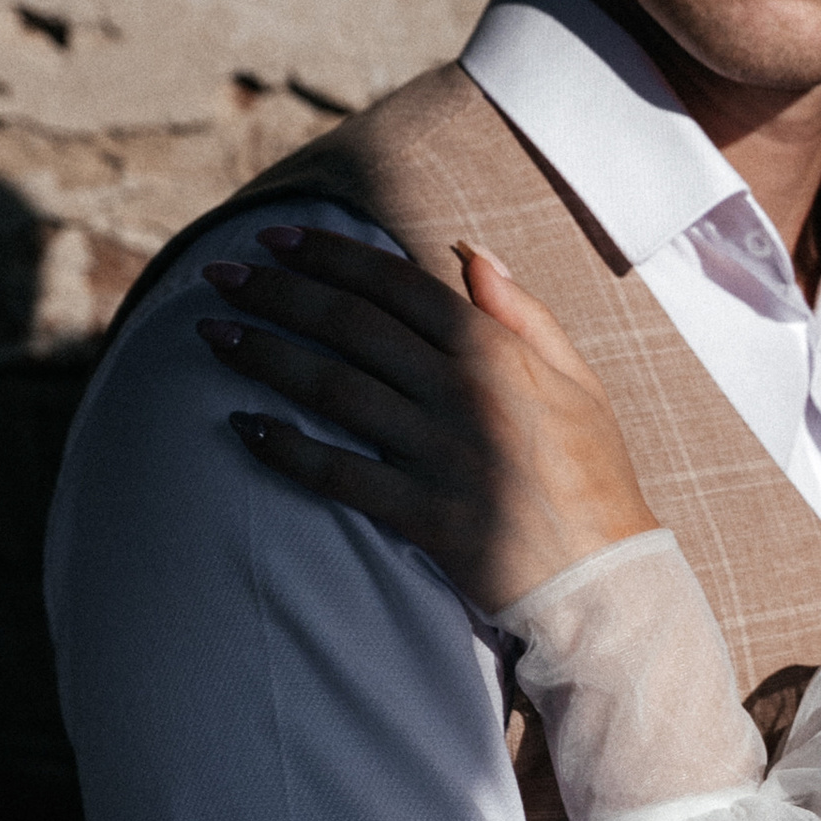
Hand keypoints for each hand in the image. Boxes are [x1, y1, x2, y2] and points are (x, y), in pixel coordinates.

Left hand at [195, 227, 655, 613]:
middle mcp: (466, 393)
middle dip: (278, 293)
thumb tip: (466, 252)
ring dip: (266, 356)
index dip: (329, 256)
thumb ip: (522, 312)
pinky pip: (340, 475)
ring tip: (211, 334)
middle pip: (352, 327)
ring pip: (335, 389)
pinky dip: (286, 449)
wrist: (609, 580)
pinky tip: (242, 427)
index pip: (397, 285)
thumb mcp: (577, 380)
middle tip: (217, 275)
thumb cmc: (593, 475)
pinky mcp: (426, 516)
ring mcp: (443, 455)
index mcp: (499, 352)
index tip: (275, 241)